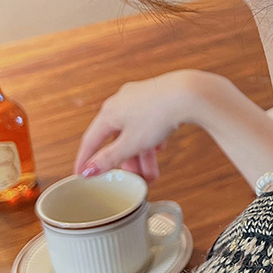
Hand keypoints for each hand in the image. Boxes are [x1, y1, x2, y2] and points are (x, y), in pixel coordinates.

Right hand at [73, 70, 199, 182]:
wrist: (191, 93)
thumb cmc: (159, 114)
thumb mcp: (131, 143)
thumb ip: (109, 158)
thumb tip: (88, 170)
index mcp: (109, 111)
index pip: (91, 140)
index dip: (86, 159)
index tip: (82, 174)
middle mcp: (122, 101)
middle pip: (118, 138)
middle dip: (127, 162)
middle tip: (133, 179)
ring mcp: (141, 96)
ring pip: (136, 131)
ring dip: (142, 154)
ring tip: (152, 173)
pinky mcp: (158, 96)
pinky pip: (149, 122)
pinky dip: (152, 139)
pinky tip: (160, 148)